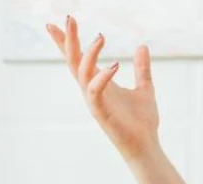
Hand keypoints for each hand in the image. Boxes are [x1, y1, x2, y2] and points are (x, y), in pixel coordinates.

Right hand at [46, 15, 160, 161]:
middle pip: (74, 61)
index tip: (56, 23)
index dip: (66, 42)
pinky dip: (102, 76)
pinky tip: (115, 65)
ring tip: (101, 37)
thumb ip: (142, 68)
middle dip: (68, 40)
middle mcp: (92, 90)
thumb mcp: (145, 88)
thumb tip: (142, 46)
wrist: (146, 145)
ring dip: (89, 53)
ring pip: (82, 71)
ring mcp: (94, 101)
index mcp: (100, 83)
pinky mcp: (100, 112)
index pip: (79, 58)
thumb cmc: (142, 121)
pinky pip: (95, 90)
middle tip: (68, 18)